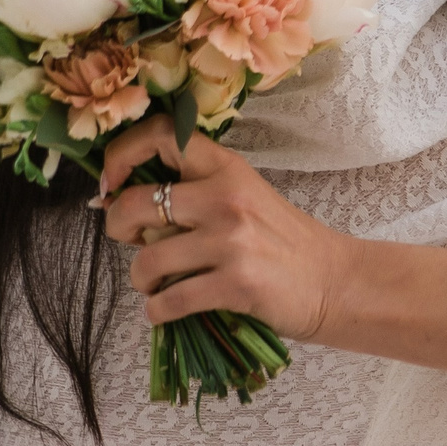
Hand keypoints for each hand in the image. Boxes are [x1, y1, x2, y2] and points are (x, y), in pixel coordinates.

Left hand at [97, 121, 353, 340]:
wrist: (335, 282)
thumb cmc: (286, 243)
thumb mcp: (246, 198)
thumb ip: (197, 194)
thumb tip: (128, 206)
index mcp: (228, 168)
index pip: (163, 135)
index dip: (122, 154)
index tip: (111, 183)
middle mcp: (226, 197)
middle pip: (137, 203)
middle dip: (117, 227)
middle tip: (127, 239)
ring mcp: (231, 241)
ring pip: (147, 259)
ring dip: (141, 278)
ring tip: (155, 283)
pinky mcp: (235, 284)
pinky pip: (169, 299)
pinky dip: (157, 310)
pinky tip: (165, 309)